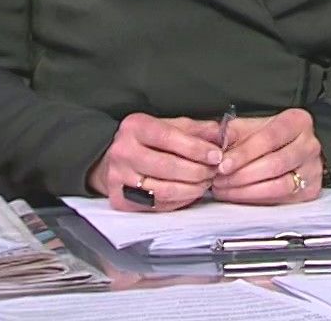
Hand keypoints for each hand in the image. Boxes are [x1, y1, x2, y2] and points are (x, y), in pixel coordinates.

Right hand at [87, 113, 222, 211]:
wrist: (109, 159)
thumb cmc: (144, 141)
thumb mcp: (167, 125)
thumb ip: (195, 129)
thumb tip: (221, 134)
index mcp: (135, 127)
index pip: (170, 137)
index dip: (197, 148)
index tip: (216, 155)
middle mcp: (123, 151)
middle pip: (168, 166)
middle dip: (198, 171)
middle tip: (214, 172)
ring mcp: (119, 177)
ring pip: (164, 189)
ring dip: (192, 189)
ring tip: (205, 183)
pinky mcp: (120, 199)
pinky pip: (157, 205)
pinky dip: (179, 201)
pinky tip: (190, 193)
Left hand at [212, 108, 325, 203]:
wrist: (288, 151)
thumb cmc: (266, 138)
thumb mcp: (249, 128)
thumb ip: (231, 133)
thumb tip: (215, 144)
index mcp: (297, 121)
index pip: (270, 137)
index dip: (244, 153)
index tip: (222, 164)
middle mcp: (310, 144)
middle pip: (275, 164)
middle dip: (241, 175)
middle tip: (218, 180)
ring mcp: (313, 169)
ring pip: (279, 185)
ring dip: (246, 191)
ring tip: (225, 190)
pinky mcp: (310, 190)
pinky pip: (282, 200)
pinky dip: (256, 200)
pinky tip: (239, 196)